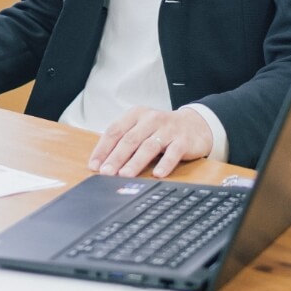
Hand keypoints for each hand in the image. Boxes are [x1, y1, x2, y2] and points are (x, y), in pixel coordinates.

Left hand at [88, 107, 212, 178]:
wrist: (195, 125)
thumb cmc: (161, 129)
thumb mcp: (142, 129)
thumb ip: (125, 141)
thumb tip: (103, 163)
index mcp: (136, 115)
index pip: (115, 131)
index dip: (103, 149)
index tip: (94, 165)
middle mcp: (151, 119)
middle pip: (129, 139)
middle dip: (116, 157)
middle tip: (106, 173)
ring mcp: (168, 129)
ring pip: (148, 146)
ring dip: (135, 162)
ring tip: (125, 175)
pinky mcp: (183, 140)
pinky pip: (173, 153)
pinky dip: (165, 163)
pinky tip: (158, 174)